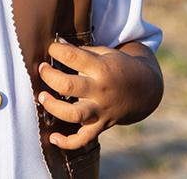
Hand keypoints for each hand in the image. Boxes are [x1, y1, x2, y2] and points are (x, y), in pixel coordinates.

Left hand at [37, 40, 162, 149]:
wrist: (144, 89)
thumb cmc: (118, 67)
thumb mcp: (105, 53)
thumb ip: (82, 51)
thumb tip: (57, 44)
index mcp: (101, 68)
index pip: (72, 57)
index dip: (56, 50)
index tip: (51, 49)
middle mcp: (100, 90)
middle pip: (68, 86)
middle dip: (49, 76)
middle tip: (42, 69)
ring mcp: (101, 110)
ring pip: (74, 115)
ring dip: (53, 107)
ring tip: (42, 97)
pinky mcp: (101, 126)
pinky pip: (83, 139)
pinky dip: (67, 142)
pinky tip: (53, 138)